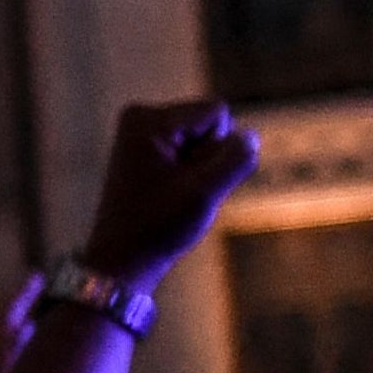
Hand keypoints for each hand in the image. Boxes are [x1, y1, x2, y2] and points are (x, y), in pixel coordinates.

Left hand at [74, 101, 256, 286]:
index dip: (216, 150)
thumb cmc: (158, 227)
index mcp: (147, 119)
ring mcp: (141, 134)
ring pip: (204, 141)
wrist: (122, 259)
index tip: (186, 180)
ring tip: (172, 195)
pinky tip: (169, 195)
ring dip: (200, 170)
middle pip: (210, 125)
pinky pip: (192, 153)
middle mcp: (139, 117)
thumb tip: (250, 136)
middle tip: (177, 192)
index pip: (217, 113)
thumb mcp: (206, 192)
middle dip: (208, 159)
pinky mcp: (146, 150)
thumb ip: (236, 159)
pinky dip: (190, 175)